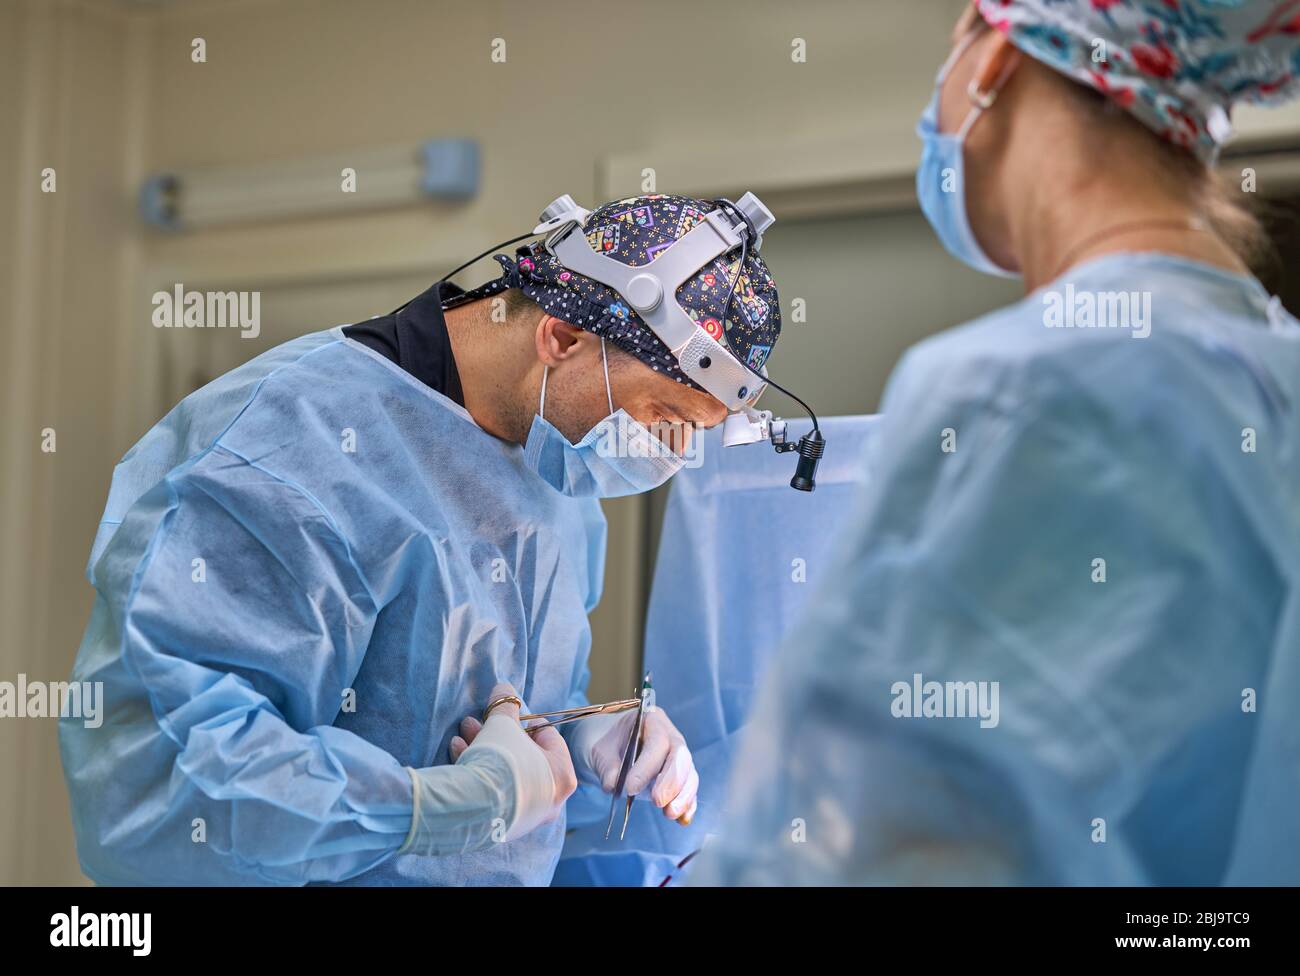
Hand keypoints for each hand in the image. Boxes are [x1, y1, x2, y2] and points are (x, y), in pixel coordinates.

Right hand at [451, 683, 576, 816]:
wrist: (473, 802)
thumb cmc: (501, 758)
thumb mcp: (503, 724)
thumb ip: (506, 705)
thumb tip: (504, 689)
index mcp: (562, 775)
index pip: (550, 739)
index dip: (527, 721)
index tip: (511, 714)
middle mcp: (550, 800)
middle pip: (524, 756)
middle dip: (499, 734)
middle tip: (479, 720)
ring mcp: (526, 815)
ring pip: (506, 772)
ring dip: (485, 748)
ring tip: (464, 731)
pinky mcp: (502, 826)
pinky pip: (494, 790)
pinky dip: (480, 770)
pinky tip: (458, 750)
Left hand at [579, 706, 697, 823]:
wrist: (606, 745)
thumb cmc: (603, 742)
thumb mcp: (598, 750)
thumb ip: (607, 767)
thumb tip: (615, 784)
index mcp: (651, 720)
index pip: (657, 743)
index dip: (647, 767)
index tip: (631, 788)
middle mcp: (670, 736)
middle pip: (680, 757)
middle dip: (672, 782)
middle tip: (657, 802)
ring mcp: (677, 757)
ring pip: (689, 774)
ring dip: (683, 796)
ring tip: (669, 813)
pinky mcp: (679, 777)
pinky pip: (689, 789)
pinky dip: (688, 804)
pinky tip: (682, 819)